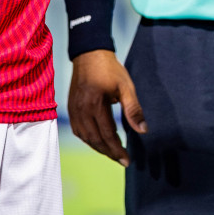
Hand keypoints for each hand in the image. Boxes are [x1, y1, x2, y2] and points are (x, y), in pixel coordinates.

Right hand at [67, 50, 144, 165]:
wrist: (90, 54)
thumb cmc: (110, 70)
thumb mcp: (126, 87)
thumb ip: (133, 109)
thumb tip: (143, 131)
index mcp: (95, 104)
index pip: (107, 135)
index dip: (117, 150)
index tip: (127, 160)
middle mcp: (81, 110)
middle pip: (95, 140)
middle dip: (109, 152)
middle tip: (122, 160)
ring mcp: (74, 110)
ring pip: (85, 137)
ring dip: (99, 148)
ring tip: (112, 152)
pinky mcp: (70, 108)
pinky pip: (78, 131)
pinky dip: (88, 139)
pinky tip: (98, 141)